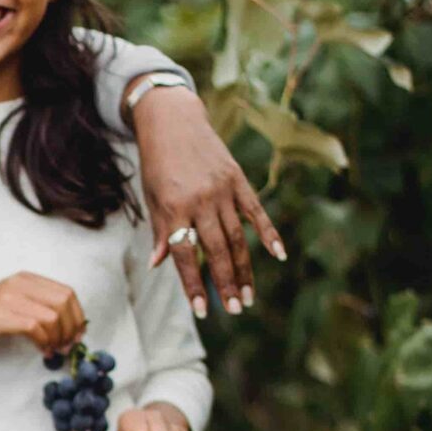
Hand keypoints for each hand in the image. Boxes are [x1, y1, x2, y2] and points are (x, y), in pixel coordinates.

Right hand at [0, 273, 86, 357]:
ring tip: (53, 350)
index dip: (78, 316)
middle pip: (63, 303)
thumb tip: (70, 327)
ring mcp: (8, 298)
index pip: (67, 292)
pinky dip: (43, 343)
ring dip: (58, 338)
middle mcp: (19, 284)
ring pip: (52, 316)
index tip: (77, 336)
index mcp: (26, 279)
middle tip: (67, 346)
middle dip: (71, 328)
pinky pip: (34, 327)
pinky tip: (42, 352)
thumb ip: (37, 307)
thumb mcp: (12, 303)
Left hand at [130, 85, 285, 320]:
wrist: (173, 121)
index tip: (203, 310)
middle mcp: (200, 200)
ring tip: (249, 296)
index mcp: (174, 207)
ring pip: (237, 237)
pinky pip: (256, 212)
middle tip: (235, 309)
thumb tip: (158, 264)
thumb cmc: (157, 164)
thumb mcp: (152, 198)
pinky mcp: (238, 180)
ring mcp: (222, 190)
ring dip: (245, 269)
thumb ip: (160, 231)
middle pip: (216, 250)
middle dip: (226, 283)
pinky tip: (279, 254)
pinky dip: (268, 233)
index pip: (185, 254)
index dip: (193, 284)